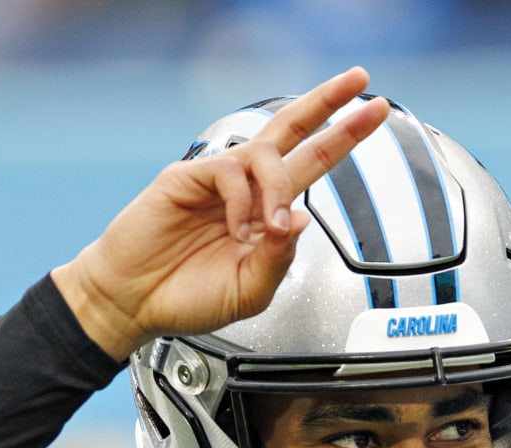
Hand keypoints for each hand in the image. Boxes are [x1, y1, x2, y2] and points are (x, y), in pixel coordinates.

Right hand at [53, 66, 390, 359]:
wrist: (134, 303)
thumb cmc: (187, 298)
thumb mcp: (250, 293)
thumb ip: (279, 262)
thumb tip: (301, 222)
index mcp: (266, 212)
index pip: (311, 162)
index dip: (342, 136)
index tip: (376, 112)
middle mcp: (245, 188)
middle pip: (292, 129)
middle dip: (329, 104)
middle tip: (360, 81)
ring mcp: (216, 180)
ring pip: (266, 154)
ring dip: (279, 188)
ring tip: (269, 226)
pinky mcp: (186, 177)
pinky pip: (230, 170)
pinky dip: (243, 201)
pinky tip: (236, 230)